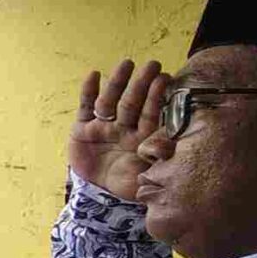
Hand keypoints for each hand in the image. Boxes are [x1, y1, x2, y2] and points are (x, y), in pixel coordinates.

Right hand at [68, 59, 167, 200]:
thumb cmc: (127, 184)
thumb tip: (173, 147)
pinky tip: (93, 75)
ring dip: (117, 82)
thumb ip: (158, 162)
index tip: (165, 78)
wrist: (98, 193)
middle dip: (141, 84)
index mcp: (141, 137)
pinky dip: (88, 92)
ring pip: (110, 101)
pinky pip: (85, 108)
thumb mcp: (146, 178)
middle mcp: (123, 128)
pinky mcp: (83, 129)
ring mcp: (103, 127)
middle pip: (132, 102)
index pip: (150, 114)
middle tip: (152, 64)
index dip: (156, 97)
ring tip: (126, 64)